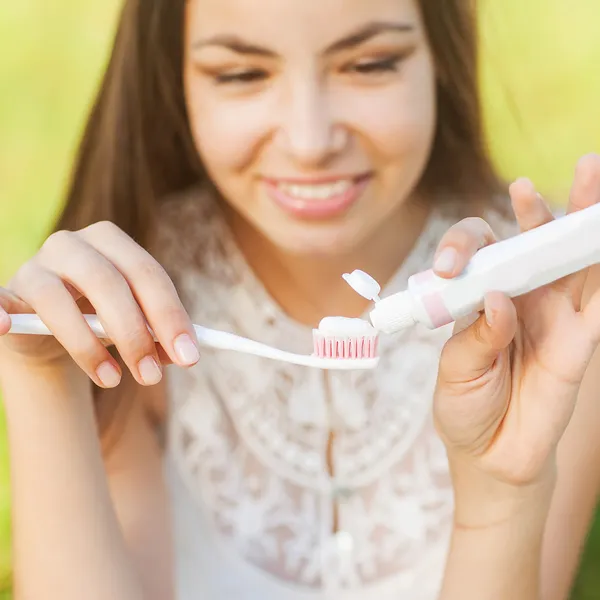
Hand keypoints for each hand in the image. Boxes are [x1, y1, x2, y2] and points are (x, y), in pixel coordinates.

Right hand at [0, 221, 199, 388]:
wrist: (49, 331)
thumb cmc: (101, 322)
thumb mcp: (135, 328)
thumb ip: (158, 337)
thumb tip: (183, 355)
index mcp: (112, 242)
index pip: (148, 274)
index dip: (170, 316)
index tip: (189, 357)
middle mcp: (73, 244)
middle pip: (108, 283)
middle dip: (134, 334)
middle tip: (151, 376)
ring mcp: (35, 265)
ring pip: (59, 300)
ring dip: (88, 346)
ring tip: (113, 381)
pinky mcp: (7, 293)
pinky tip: (5, 327)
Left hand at [432, 154, 599, 506]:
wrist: (492, 455)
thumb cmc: (465, 406)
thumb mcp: (456, 373)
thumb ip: (477, 337)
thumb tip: (500, 300)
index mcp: (480, 299)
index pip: (477, 254)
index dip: (463, 247)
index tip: (449, 267)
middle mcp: (519, 298)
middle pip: (530, 245)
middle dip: (535, 211)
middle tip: (528, 186)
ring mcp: (553, 315)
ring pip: (571, 261)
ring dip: (579, 222)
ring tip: (590, 175)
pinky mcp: (581, 340)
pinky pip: (599, 301)